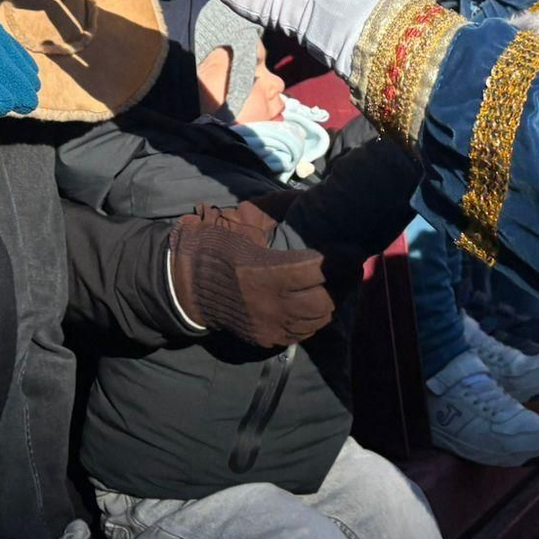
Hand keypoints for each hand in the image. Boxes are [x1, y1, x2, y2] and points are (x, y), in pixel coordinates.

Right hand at [170, 204, 334, 347]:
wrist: (187, 288)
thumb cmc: (216, 251)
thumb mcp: (243, 230)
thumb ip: (275, 219)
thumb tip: (305, 200)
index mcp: (266, 272)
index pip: (317, 270)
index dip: (340, 260)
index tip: (352, 249)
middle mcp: (272, 304)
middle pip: (324, 300)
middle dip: (342, 283)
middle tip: (350, 267)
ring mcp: (270, 325)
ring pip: (317, 320)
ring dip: (331, 302)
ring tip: (339, 284)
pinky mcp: (266, 338)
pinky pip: (302, 333)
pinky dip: (314, 319)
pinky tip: (317, 303)